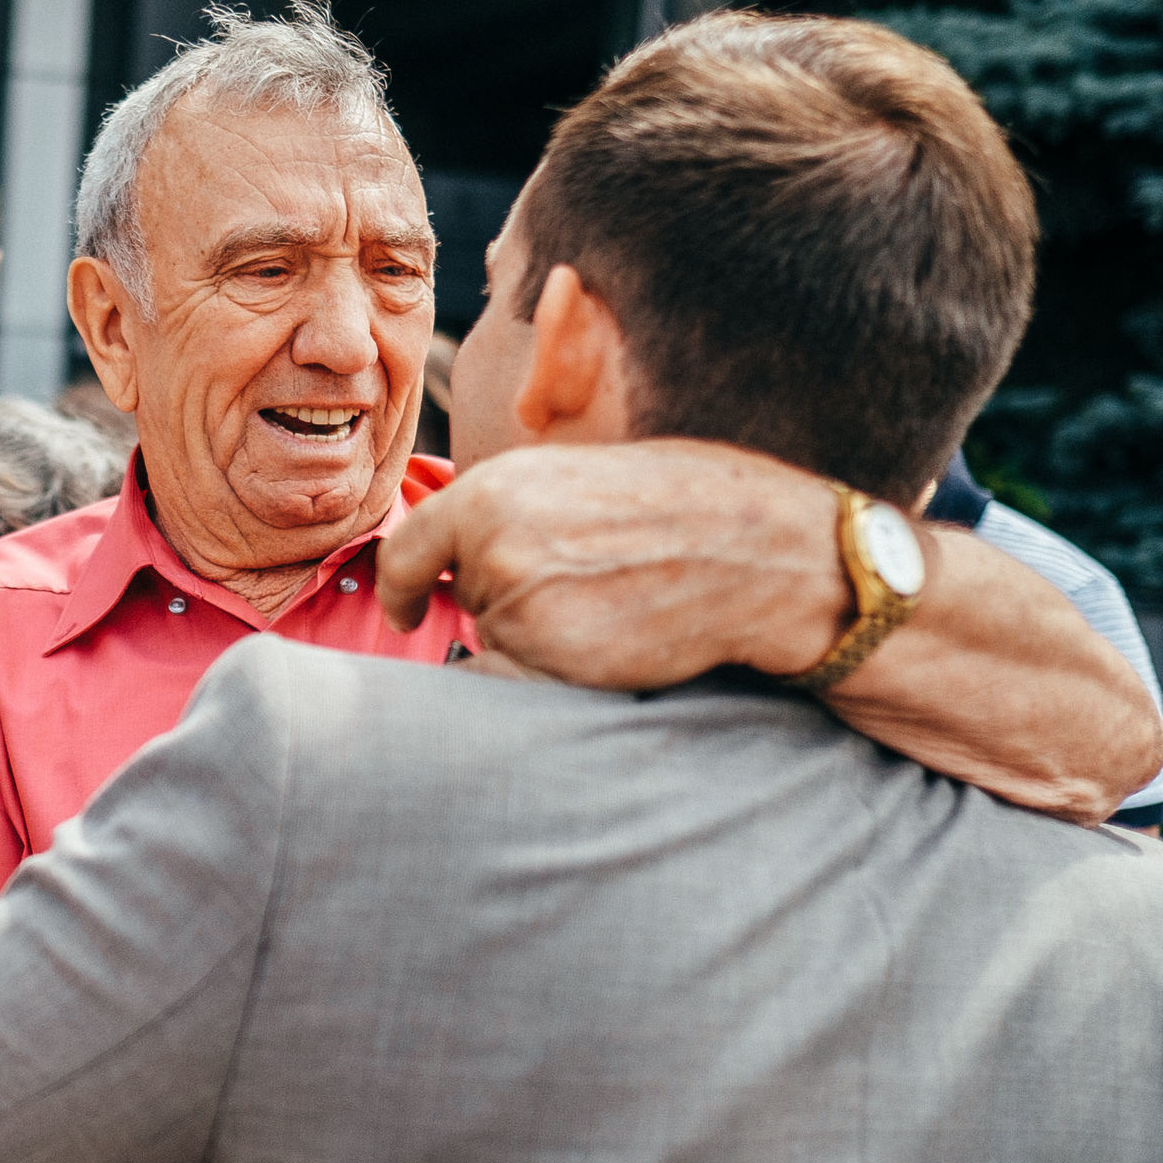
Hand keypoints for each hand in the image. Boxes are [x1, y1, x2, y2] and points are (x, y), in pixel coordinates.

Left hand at [376, 439, 856, 688]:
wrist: (763, 552)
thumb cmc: (686, 507)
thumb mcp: (577, 478)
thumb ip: (509, 509)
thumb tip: (451, 554)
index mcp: (493, 490)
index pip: (407, 549)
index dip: (399, 585)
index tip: (405, 606)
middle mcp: (493, 545)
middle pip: (462, 600)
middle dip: (503, 602)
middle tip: (582, 585)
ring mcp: (521, 606)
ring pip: (497, 641)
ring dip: (536, 638)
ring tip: (612, 604)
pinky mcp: (553, 659)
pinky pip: (521, 684)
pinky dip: (552, 678)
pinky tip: (611, 643)